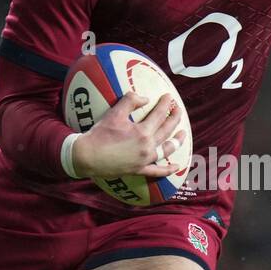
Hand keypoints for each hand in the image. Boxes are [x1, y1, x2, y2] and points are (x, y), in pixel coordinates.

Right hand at [71, 92, 186, 178]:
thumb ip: (130, 101)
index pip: (159, 114)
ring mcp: (145, 160)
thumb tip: (145, 98)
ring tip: (182, 134)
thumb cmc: (100, 134)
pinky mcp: (139, 170)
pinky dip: (168, 170)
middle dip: (174, 118)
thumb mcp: (114, 113)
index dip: (166, 104)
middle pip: (166, 130)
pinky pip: (157, 171)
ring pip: (166, 149)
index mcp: (142, 132)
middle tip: (178, 110)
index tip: (170, 97)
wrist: (88, 157)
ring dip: (177, 141)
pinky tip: (176, 166)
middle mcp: (147, 147)